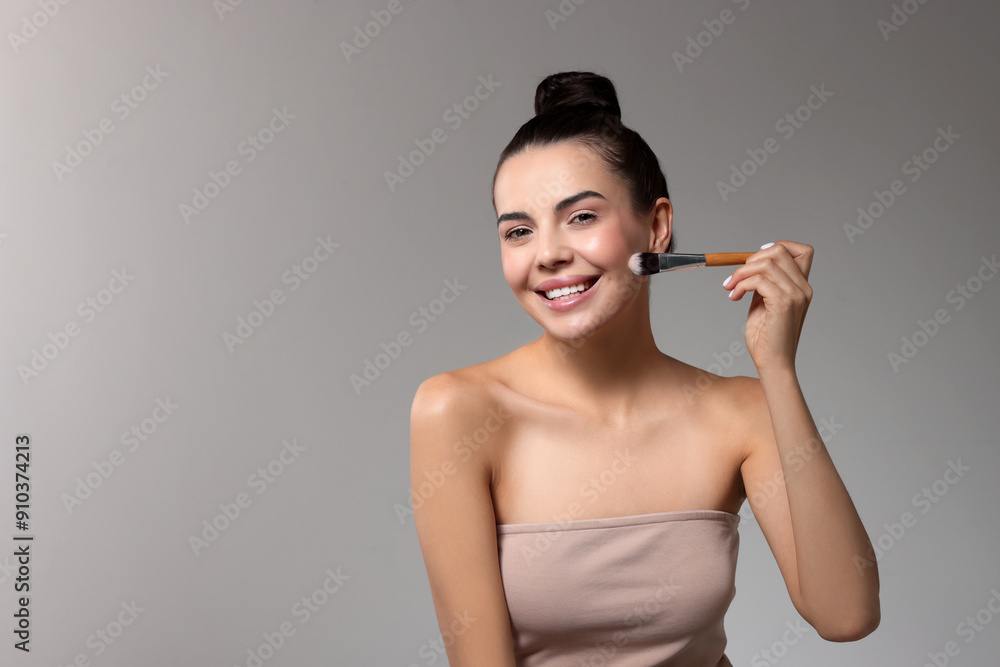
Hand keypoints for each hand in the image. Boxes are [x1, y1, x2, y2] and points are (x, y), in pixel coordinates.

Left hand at [722, 240, 813, 373]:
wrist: (772, 363)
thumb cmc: (767, 338)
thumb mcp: (764, 303)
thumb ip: (763, 284)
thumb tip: (751, 265)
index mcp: (802, 287)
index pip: (802, 251)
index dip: (778, 246)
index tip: (754, 260)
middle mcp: (803, 288)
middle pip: (780, 251)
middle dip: (751, 259)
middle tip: (735, 278)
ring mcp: (795, 295)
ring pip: (766, 264)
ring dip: (741, 273)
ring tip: (731, 288)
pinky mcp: (783, 303)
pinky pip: (759, 280)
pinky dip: (741, 284)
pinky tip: (734, 297)